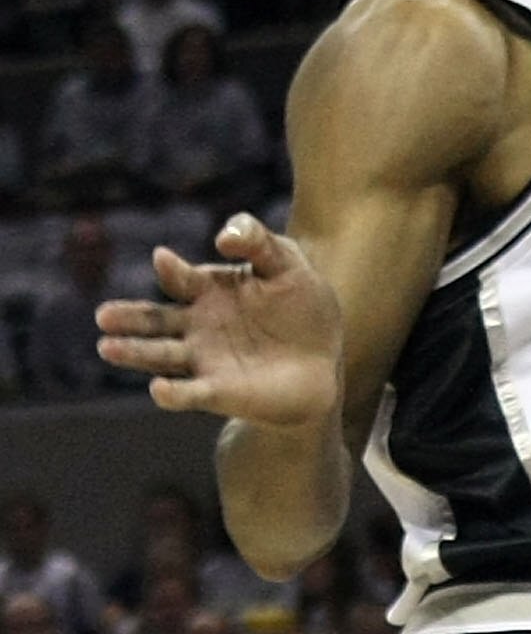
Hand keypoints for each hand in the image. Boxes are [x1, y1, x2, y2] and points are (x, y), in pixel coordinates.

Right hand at [95, 214, 342, 428]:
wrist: (324, 362)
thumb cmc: (303, 307)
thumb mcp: (287, 263)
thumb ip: (257, 239)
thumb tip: (222, 238)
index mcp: (208, 290)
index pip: (180, 279)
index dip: (171, 270)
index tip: (164, 261)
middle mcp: (197, 326)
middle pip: (155, 321)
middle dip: (128, 318)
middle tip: (103, 316)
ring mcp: (205, 360)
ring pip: (161, 356)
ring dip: (134, 353)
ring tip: (107, 347)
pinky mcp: (220, 392)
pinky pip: (190, 393)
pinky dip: (173, 394)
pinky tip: (158, 389)